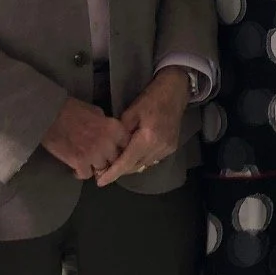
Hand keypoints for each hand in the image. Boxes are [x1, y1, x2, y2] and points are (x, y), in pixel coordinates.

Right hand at [42, 98, 128, 180]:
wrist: (50, 115)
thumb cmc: (72, 109)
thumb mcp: (97, 112)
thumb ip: (108, 126)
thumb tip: (111, 136)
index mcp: (115, 129)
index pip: (127, 146)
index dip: (121, 150)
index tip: (115, 152)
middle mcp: (109, 144)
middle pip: (115, 160)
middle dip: (108, 160)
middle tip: (100, 160)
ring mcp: (95, 155)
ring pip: (102, 169)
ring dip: (95, 167)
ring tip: (87, 164)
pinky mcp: (80, 163)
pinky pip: (86, 175)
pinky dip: (81, 173)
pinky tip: (76, 168)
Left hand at [95, 69, 191, 186]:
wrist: (174, 92)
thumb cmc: (150, 99)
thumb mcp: (130, 113)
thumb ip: (121, 134)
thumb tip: (111, 150)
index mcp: (147, 138)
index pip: (126, 162)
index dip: (112, 173)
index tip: (100, 182)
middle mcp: (159, 147)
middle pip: (135, 166)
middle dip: (119, 170)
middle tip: (103, 171)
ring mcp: (167, 149)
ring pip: (143, 165)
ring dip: (130, 166)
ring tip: (116, 164)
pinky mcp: (171, 148)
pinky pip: (152, 160)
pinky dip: (140, 160)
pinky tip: (132, 155)